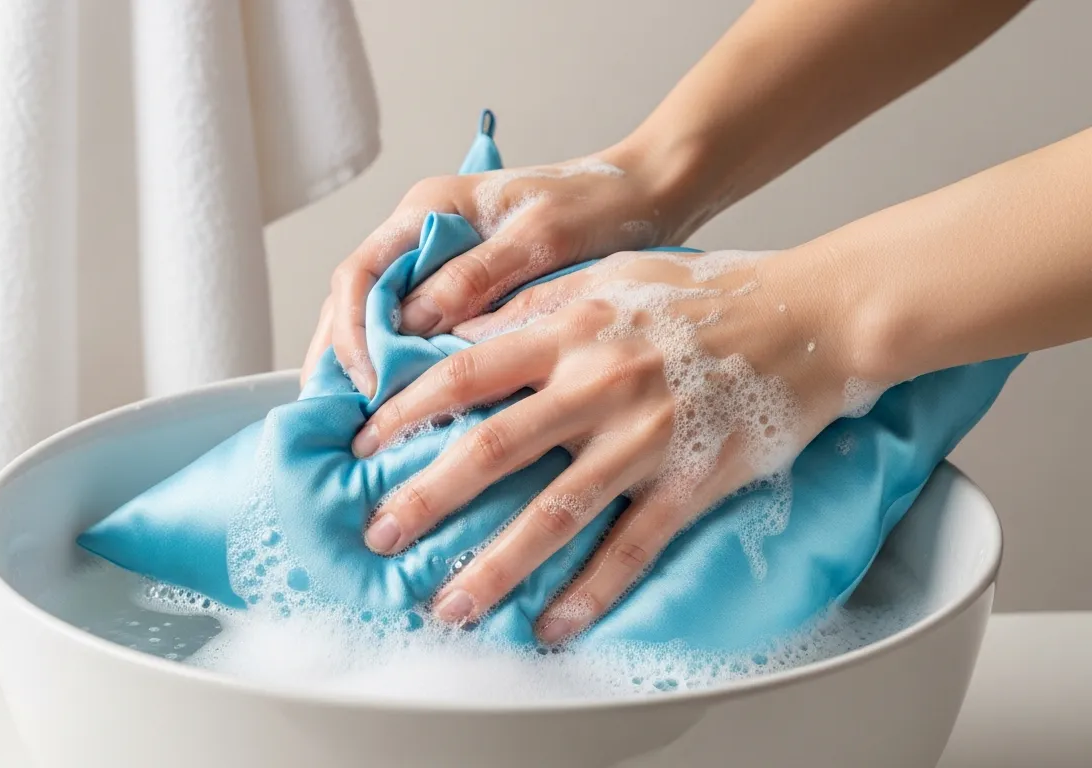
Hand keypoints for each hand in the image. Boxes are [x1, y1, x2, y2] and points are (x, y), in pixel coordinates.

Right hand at [300, 145, 699, 395]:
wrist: (649, 193)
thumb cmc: (600, 205)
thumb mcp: (540, 238)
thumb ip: (475, 275)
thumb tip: (411, 323)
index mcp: (429, 211)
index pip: (357, 275)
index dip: (350, 334)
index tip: (369, 386)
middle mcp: (423, 235)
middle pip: (355, 302)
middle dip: (342, 362)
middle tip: (344, 425)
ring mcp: (441, 262)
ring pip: (381, 321)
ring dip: (368, 371)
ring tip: (365, 430)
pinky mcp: (467, 288)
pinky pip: (420, 331)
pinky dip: (407, 369)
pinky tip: (411, 412)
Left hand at [352, 249, 864, 643]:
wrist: (808, 315)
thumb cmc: (704, 294)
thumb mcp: (608, 277)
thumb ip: (532, 306)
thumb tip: (457, 334)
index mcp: (570, 329)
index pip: (464, 373)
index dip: (404, 412)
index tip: (360, 446)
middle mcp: (598, 383)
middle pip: (492, 449)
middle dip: (426, 498)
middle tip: (380, 536)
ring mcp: (645, 437)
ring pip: (554, 511)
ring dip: (495, 565)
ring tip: (450, 604)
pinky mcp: (692, 481)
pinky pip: (631, 547)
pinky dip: (589, 591)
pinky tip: (552, 625)